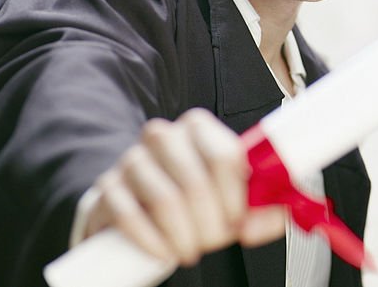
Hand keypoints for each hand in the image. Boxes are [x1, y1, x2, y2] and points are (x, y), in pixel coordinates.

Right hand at [84, 108, 284, 265]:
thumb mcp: (229, 196)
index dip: (235, 197)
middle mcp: (163, 136)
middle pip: (196, 181)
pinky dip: (152, 241)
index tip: (238, 222)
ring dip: (184, 236)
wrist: (135, 203)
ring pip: (165, 200)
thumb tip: (270, 218)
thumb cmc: (190, 196)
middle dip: (211, 223)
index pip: (225, 155)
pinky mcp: (107, 188)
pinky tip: (164, 251)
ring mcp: (131, 160)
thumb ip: (260, 206)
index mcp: (198, 127)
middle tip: (213, 242)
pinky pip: (130, 216)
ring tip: (190, 249)